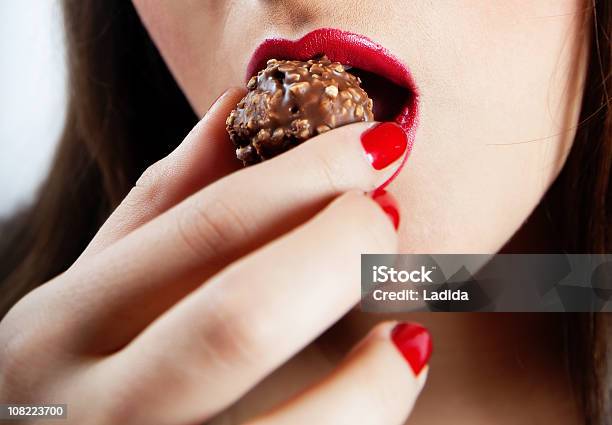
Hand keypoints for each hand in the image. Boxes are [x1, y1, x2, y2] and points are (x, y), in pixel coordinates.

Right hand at [0, 88, 429, 423]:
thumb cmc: (81, 369)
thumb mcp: (98, 285)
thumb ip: (164, 203)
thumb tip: (238, 105)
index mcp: (57, 330)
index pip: (204, 228)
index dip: (308, 175)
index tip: (378, 144)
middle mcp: (88, 413)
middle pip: (244, 318)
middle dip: (338, 249)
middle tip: (386, 218)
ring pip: (299, 421)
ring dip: (375, 369)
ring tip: (405, 327)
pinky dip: (375, 410)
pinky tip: (394, 370)